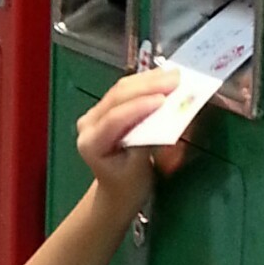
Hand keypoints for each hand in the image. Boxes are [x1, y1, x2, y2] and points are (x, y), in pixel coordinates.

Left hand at [77, 67, 185, 204]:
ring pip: (122, 89)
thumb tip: (164, 116)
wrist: (118, 189)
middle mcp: (88, 124)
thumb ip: (148, 141)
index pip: (115, 119)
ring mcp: (95, 113)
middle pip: (118, 97)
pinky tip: (163, 77)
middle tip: (175, 79)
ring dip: (150, 79)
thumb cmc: (128, 185)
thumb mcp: (139, 169)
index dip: (139, 107)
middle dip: (148, 86)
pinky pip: (127, 90)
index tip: (163, 100)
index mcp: (91, 143)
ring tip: (174, 74)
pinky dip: (147, 82)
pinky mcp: (107, 107)